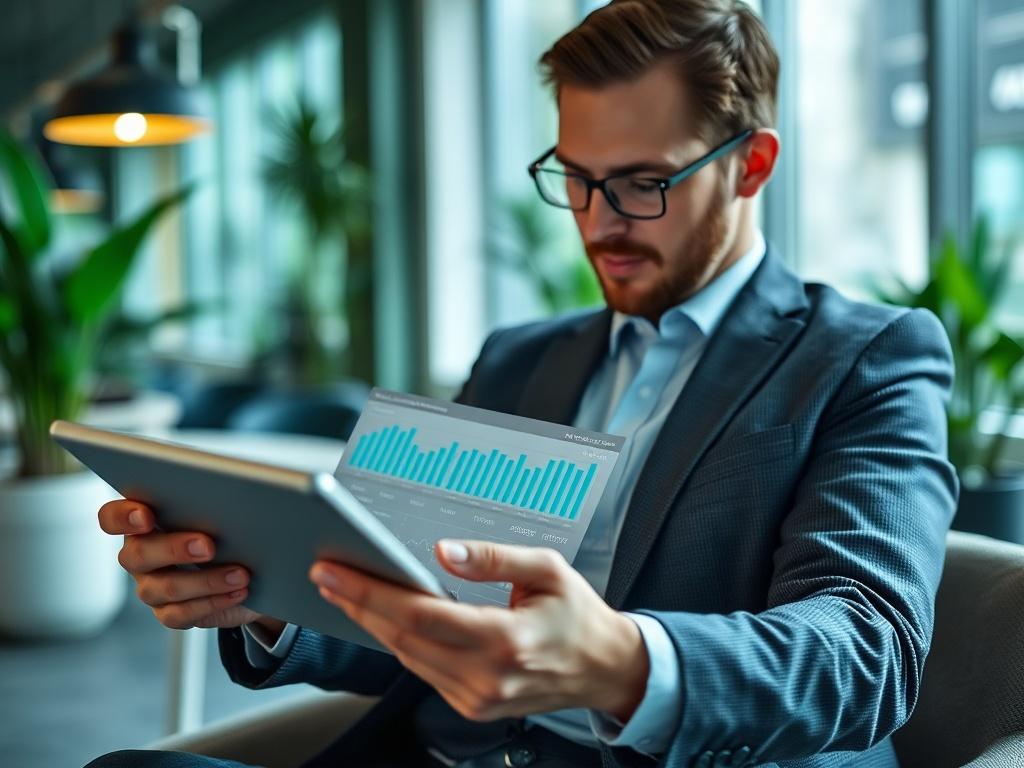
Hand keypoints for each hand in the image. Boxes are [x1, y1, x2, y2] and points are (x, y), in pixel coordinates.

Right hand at [98, 499, 277, 633]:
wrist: (251, 571)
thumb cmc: (230, 532)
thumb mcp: (221, 514)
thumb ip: (209, 507)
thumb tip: (225, 503)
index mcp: (144, 522)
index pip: (112, 518)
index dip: (122, 517)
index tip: (146, 516)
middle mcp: (140, 554)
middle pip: (137, 554)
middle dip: (174, 549)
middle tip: (209, 546)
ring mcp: (151, 586)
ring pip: (164, 588)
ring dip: (206, 581)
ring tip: (240, 574)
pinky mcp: (168, 612)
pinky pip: (180, 614)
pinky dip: (213, 603)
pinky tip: (237, 592)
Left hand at [309, 540, 648, 722]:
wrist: (602, 668)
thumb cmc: (577, 615)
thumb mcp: (547, 569)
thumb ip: (493, 557)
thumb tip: (443, 551)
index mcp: (506, 641)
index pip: (420, 615)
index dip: (371, 592)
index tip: (336, 571)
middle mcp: (487, 678)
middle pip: (402, 638)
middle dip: (358, 603)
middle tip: (327, 573)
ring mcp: (478, 699)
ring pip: (406, 657)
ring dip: (372, 623)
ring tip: (346, 589)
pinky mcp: (472, 707)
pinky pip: (423, 671)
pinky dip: (399, 642)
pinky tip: (383, 617)